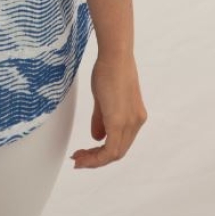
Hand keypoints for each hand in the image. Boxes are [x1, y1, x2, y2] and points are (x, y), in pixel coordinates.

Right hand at [70, 53, 147, 168]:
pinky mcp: (121, 121)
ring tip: (78, 158)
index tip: (85, 153)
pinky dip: (96, 156)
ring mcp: (131, 123)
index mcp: (134, 117)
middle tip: (78, 158)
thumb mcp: (104, 99)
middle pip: (118, 152)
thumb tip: (97, 137)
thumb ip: (101, 119)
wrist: (115, 56)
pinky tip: (83, 156)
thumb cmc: (109, 69)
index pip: (120, 143)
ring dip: (94, 159)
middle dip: (96, 159)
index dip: (102, 152)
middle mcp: (136, 123)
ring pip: (115, 153)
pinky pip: (111, 149)